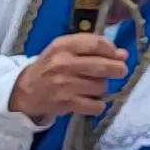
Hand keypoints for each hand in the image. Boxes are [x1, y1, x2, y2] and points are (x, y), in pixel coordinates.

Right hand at [7, 32, 128, 117]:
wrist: (26, 91)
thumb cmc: (50, 67)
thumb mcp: (64, 50)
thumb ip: (91, 49)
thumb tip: (123, 55)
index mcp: (63, 46)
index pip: (96, 44)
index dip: (112, 50)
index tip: (117, 55)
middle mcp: (63, 63)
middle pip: (103, 66)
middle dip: (117, 69)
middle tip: (119, 71)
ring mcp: (65, 85)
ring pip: (101, 86)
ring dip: (102, 87)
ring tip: (94, 86)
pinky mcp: (67, 103)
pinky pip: (95, 105)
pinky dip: (98, 105)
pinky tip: (91, 101)